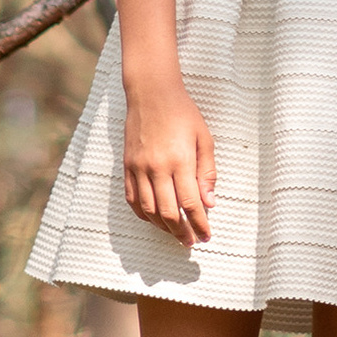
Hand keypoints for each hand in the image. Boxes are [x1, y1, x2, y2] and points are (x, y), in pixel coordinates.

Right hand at [123, 83, 217, 244]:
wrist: (151, 94)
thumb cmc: (183, 113)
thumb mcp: (204, 138)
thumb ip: (207, 172)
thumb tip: (210, 203)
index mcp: (180, 161)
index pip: (190, 204)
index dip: (199, 224)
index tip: (206, 236)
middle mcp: (156, 168)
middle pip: (168, 213)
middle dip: (181, 232)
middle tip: (191, 242)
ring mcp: (138, 169)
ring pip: (148, 210)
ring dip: (162, 227)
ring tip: (175, 234)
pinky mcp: (127, 167)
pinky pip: (132, 199)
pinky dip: (143, 214)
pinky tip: (154, 219)